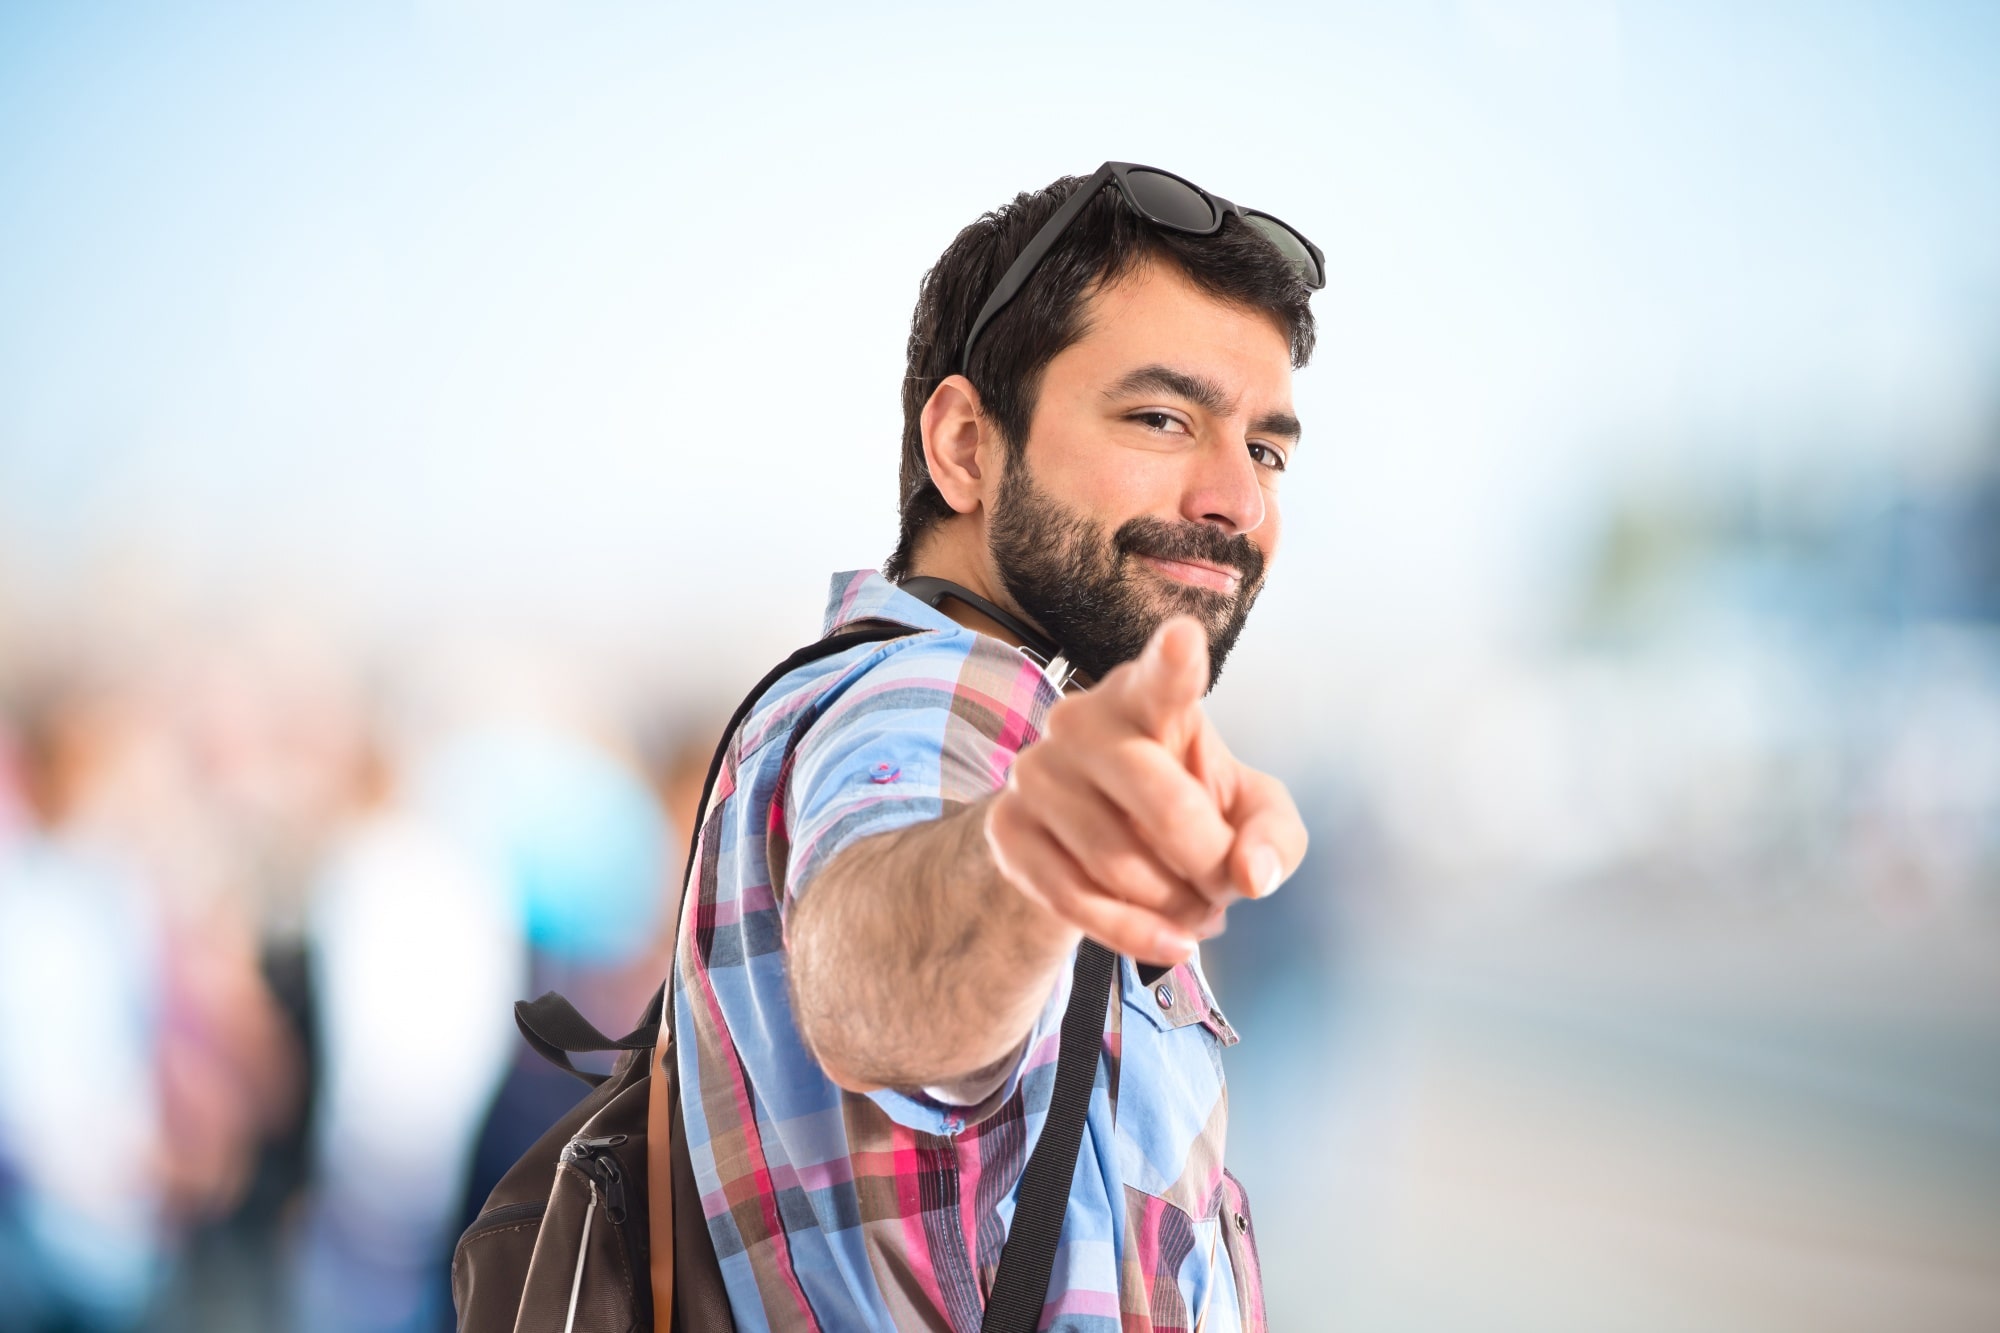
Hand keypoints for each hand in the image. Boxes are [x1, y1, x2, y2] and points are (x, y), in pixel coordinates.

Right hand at [984, 616, 1307, 965]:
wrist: (1092, 839)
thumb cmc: (1188, 804)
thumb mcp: (1251, 813)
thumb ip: (1274, 836)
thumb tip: (1253, 876)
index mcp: (1148, 694)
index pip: (1163, 676)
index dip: (1175, 661)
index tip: (1186, 639)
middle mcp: (1081, 720)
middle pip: (1163, 803)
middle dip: (1209, 862)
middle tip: (1227, 885)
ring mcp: (1035, 772)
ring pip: (1120, 864)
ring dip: (1176, 906)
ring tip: (1197, 908)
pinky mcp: (1007, 828)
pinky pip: (1075, 901)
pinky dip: (1134, 935)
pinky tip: (1170, 940)